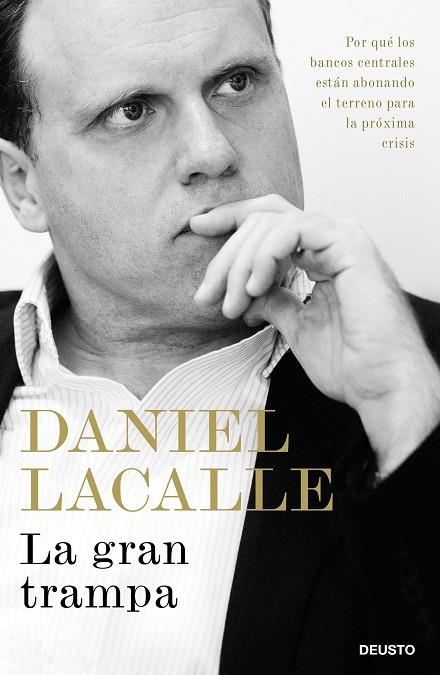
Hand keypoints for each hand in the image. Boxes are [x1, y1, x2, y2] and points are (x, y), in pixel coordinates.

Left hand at [192, 195, 439, 474]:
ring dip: (241, 264)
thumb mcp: (296, 326)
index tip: (198, 228)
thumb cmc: (349, 363)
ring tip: (233, 304)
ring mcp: (342, 238)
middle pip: (264, 220)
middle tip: (206, 295)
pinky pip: (293, 230)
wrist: (379, 384)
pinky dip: (266, 255)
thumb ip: (274, 301)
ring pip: (273, 223)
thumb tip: (247, 295)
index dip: (232, 221)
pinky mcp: (349, 244)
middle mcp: (331, 239)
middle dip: (227, 256)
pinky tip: (255, 286)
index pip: (271, 221)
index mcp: (321, 254)